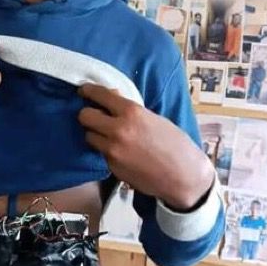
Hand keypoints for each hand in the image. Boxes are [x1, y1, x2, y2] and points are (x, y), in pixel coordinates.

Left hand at [78, 84, 214, 209]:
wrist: (183, 175)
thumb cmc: (174, 143)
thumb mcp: (153, 118)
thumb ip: (130, 109)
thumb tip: (112, 97)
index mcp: (131, 112)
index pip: (100, 95)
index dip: (88, 91)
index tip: (83, 90)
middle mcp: (118, 130)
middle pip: (84, 116)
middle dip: (88, 115)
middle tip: (95, 116)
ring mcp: (112, 150)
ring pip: (88, 136)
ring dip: (95, 134)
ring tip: (108, 136)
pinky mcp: (112, 166)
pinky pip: (100, 153)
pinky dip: (106, 150)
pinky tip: (121, 152)